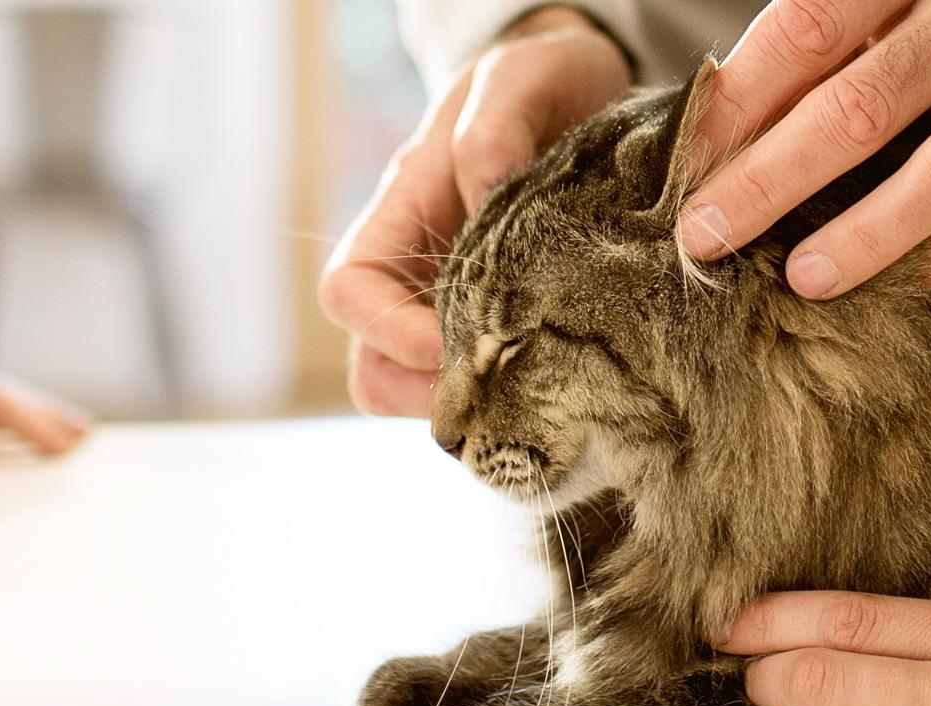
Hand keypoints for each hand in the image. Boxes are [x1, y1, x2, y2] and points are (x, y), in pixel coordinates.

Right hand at [319, 7, 630, 415]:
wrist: (580, 83)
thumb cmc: (539, 78)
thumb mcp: (520, 82)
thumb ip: (494, 134)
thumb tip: (483, 200)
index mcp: (403, 210)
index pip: (350, 291)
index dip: (388, 331)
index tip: (453, 343)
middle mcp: (417, 268)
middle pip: (373, 367)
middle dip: (425, 391)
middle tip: (506, 393)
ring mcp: (455, 302)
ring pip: (424, 389)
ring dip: (474, 403)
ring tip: (542, 392)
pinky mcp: (503, 320)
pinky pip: (487, 381)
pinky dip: (517, 396)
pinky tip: (570, 379)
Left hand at [677, 0, 930, 299]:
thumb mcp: (892, 0)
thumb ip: (817, 48)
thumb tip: (711, 132)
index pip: (808, 30)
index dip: (740, 99)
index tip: (681, 163)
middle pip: (862, 106)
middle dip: (773, 179)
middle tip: (705, 237)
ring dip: (870, 234)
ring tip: (802, 279)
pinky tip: (902, 285)